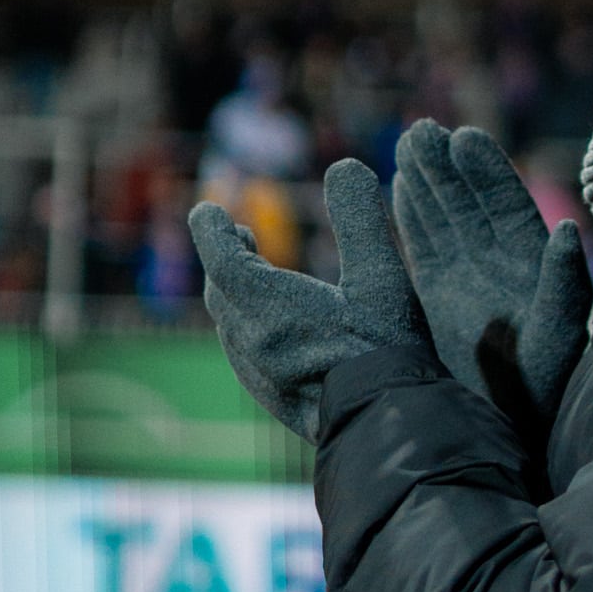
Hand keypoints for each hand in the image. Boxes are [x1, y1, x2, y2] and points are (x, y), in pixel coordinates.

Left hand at [190, 158, 430, 442]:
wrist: (385, 425)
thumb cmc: (384, 349)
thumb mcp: (382, 275)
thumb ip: (361, 219)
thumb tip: (345, 166)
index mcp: (265, 305)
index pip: (219, 256)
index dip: (210, 229)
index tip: (207, 210)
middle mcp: (249, 340)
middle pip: (221, 289)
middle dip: (226, 258)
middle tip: (239, 237)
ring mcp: (256, 373)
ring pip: (231, 323)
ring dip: (237, 293)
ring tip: (256, 276)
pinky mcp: (270, 398)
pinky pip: (246, 351)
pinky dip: (250, 325)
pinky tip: (278, 330)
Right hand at [393, 122, 591, 443]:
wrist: (507, 431)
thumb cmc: (542, 391)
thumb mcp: (556, 339)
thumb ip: (562, 287)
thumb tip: (566, 231)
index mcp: (531, 268)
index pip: (509, 207)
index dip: (490, 172)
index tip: (466, 137)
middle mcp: (500, 266)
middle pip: (473, 204)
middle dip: (450, 167)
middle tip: (423, 131)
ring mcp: (468, 278)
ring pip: (447, 218)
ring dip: (429, 182)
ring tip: (408, 144)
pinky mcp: (438, 298)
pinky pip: (426, 246)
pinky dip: (413, 216)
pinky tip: (399, 186)